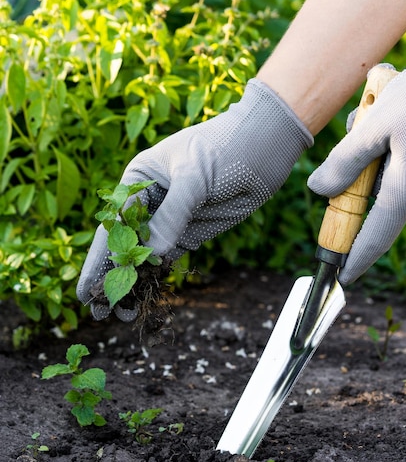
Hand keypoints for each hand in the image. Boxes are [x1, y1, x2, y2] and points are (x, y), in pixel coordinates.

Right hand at [77, 78, 312, 319]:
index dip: (99, 260)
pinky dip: (158, 277)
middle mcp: (149, 203)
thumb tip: (153, 255)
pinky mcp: (190, 232)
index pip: (113, 226)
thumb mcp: (194, 177)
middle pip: (125, 246)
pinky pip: (170, 258)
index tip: (88, 291)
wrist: (262, 147)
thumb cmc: (223, 149)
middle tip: (101, 312)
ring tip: (126, 314)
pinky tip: (149, 296)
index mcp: (137, 182)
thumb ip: (173, 215)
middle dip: (113, 279)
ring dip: (135, 284)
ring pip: (146, 257)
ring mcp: (170, 219)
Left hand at [308, 63, 405, 284]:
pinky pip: (395, 158)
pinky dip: (382, 139)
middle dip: (356, 174)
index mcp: (405, 190)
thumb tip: (318, 189)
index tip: (341, 278)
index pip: (373, 237)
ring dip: (369, 148)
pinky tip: (385, 109)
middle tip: (362, 130)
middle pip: (373, 198)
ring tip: (376, 112)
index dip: (355, 259)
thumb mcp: (375, 126)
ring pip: (382, 173)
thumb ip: (345, 161)